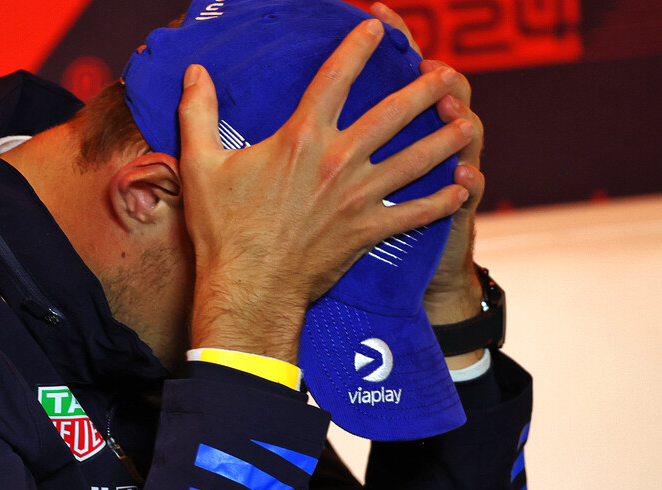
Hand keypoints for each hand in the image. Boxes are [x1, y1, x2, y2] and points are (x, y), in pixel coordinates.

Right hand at [177, 19, 471, 363]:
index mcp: (301, 138)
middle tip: (448, 75)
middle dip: (425, 90)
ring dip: (445, 140)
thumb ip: (197, 113)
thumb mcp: (199, 165)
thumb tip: (194, 72)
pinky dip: (441, 201)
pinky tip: (461, 189)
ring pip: (414, 160)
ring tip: (467, 123)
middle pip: (393, 114)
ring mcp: (358, 197)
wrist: (247, 288)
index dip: (358, 47)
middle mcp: (338, 161)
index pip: (335, 78)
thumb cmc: (222, 230)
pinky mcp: (367, 232)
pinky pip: (414, 214)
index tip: (377, 28)